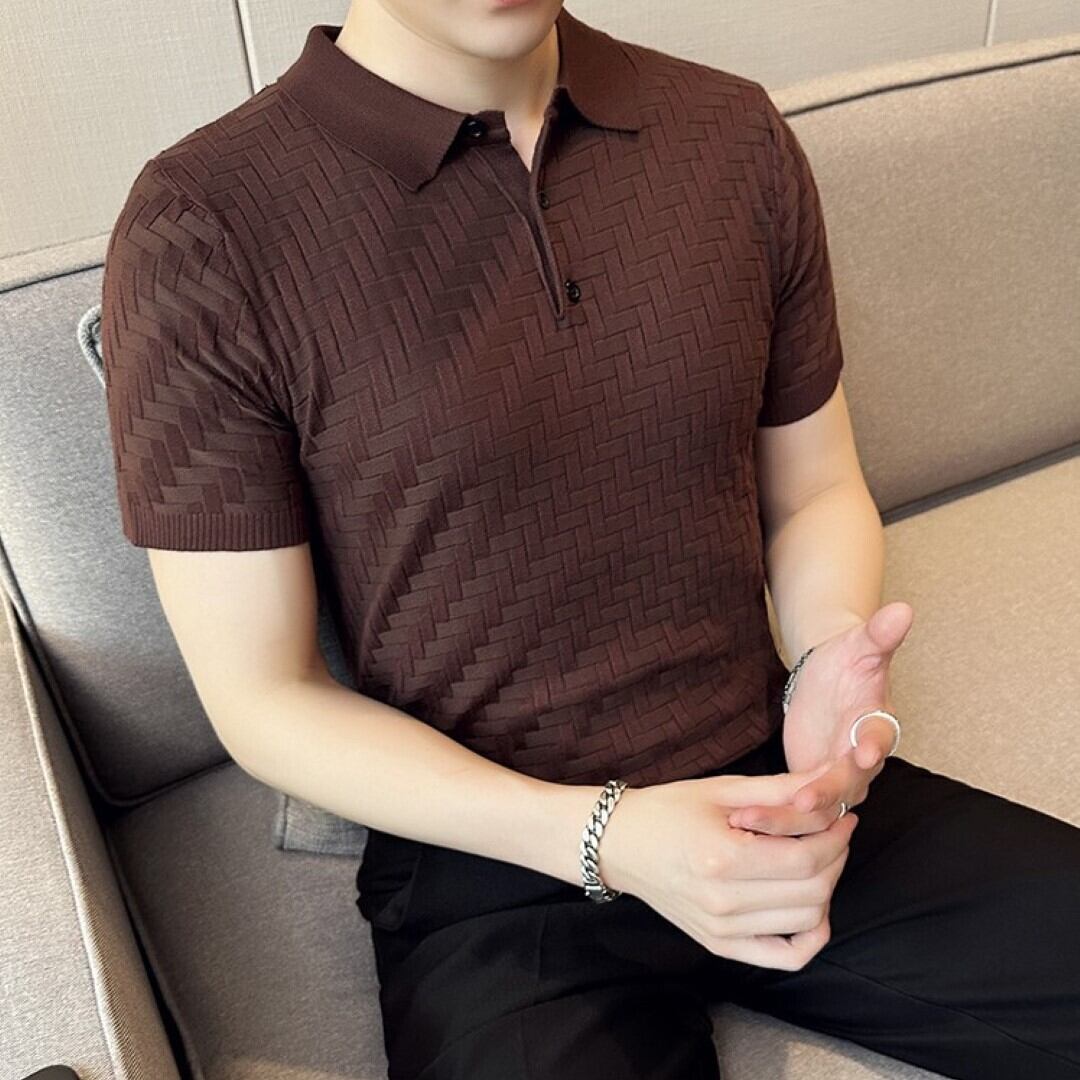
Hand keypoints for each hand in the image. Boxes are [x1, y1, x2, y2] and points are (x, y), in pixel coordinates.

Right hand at [599, 769, 859, 970]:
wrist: (621, 843)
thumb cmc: (669, 809)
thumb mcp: (724, 789)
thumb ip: (781, 789)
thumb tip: (831, 781)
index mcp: (722, 858)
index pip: (806, 858)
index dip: (836, 837)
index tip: (843, 816)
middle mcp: (723, 902)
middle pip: (813, 892)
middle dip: (836, 858)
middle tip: (834, 832)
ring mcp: (722, 930)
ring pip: (807, 922)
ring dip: (826, 890)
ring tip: (816, 859)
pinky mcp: (721, 946)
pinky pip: (785, 957)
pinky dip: (810, 937)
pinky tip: (810, 908)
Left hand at [727, 600, 912, 836]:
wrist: (830, 675)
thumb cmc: (849, 660)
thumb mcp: (860, 644)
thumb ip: (879, 633)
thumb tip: (902, 609)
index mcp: (875, 722)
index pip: (879, 735)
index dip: (873, 745)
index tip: (865, 752)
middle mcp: (861, 757)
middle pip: (848, 784)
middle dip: (824, 794)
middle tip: (801, 801)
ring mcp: (838, 776)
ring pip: (819, 808)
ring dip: (788, 816)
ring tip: (752, 819)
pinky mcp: (812, 785)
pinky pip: (797, 810)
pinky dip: (774, 818)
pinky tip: (744, 823)